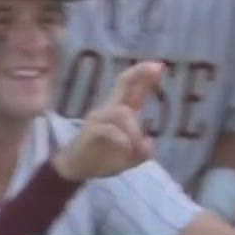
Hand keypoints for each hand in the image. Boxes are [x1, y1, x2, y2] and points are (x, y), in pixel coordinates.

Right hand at [55, 61, 159, 180]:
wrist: (75, 169)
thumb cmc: (101, 159)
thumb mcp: (128, 158)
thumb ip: (142, 150)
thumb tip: (150, 142)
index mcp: (117, 113)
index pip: (130, 89)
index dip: (143, 77)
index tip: (159, 65)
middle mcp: (107, 110)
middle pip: (123, 84)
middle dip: (140, 74)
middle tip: (158, 66)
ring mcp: (97, 119)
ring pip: (122, 113)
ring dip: (134, 133)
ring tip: (135, 151)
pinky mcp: (89, 131)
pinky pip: (110, 130)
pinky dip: (123, 140)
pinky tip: (127, 150)